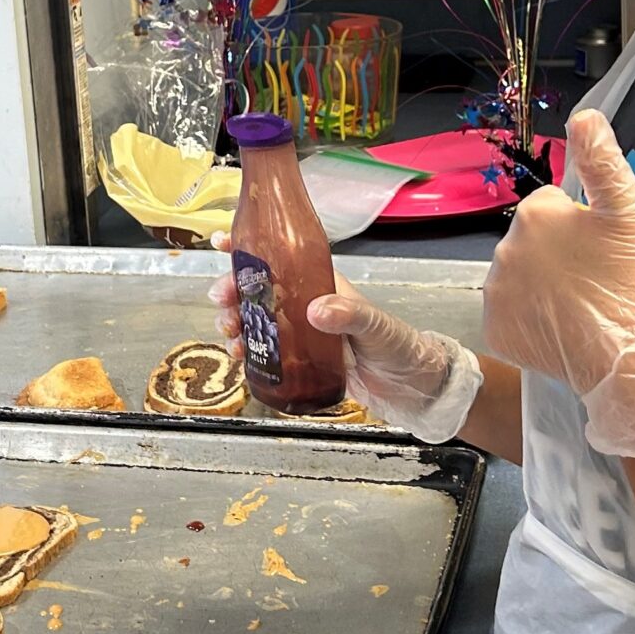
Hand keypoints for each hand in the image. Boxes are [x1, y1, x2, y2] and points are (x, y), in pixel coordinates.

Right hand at [208, 250, 481, 442]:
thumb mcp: (376, 327)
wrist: (414, 390)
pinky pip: (266, 351)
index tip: (222, 243)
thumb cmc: (400, 349)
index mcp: (324, 287)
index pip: (283, 259)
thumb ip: (349, 315)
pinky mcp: (301, 362)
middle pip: (260, 290)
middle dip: (234, 290)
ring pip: (258, 320)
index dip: (251, 249)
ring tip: (228, 331)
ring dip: (236, 321)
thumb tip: (315, 310)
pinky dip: (248, 351)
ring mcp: (303, 334)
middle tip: (221, 301)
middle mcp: (309, 306)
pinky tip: (238, 356)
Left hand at [481, 110, 634, 459]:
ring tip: (581, 306)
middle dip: (558, 255)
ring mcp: (496, 292)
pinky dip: (529, 320)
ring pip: (519, 276)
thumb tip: (585, 116)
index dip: (582, 228)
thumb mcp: (631, 215)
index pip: (553, 207)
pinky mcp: (494, 330)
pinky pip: (509, 314)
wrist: (634, 362)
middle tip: (596, 280)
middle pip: (533, 241)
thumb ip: (603, 161)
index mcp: (536, 214)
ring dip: (542, 285)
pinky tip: (560, 328)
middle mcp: (505, 248)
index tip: (603, 252)